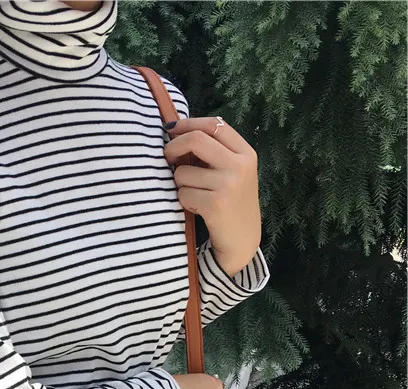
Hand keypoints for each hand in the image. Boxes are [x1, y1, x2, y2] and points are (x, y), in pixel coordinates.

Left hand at [164, 116, 261, 275]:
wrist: (242, 240)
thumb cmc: (231, 203)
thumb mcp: (233, 173)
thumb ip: (214, 152)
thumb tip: (176, 132)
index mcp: (246, 153)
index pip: (215, 124)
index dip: (188, 123)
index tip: (171, 129)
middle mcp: (240, 165)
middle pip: (196, 140)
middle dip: (173, 147)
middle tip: (167, 157)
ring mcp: (229, 184)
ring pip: (183, 172)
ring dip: (179, 183)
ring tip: (194, 194)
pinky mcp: (215, 204)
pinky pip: (182, 193)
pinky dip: (183, 201)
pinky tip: (196, 208)